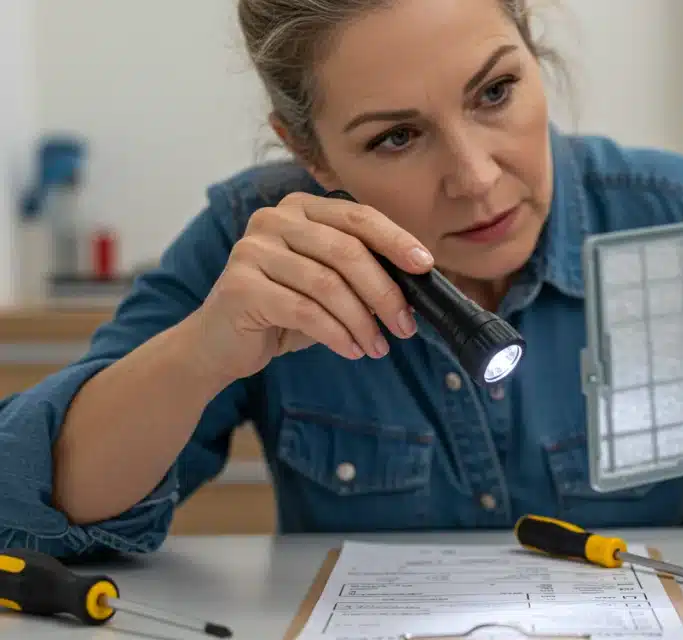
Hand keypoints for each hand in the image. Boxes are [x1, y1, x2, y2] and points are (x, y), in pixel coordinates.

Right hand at [186, 191, 434, 381]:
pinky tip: (352, 349)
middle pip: (346, 251)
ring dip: (362, 321)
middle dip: (384, 292)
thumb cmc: (283, 310)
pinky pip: (304, 311)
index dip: (396, 241)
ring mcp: (253, 250)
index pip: (359, 218)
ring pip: (327, 284)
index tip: (425, 267)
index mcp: (301, 209)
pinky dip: (336, 334)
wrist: (220, 342)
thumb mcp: (328, 284)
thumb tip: (417, 281)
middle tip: (405, 326)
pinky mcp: (240, 285)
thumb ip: (363, 273)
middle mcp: (274, 219)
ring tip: (377, 347)